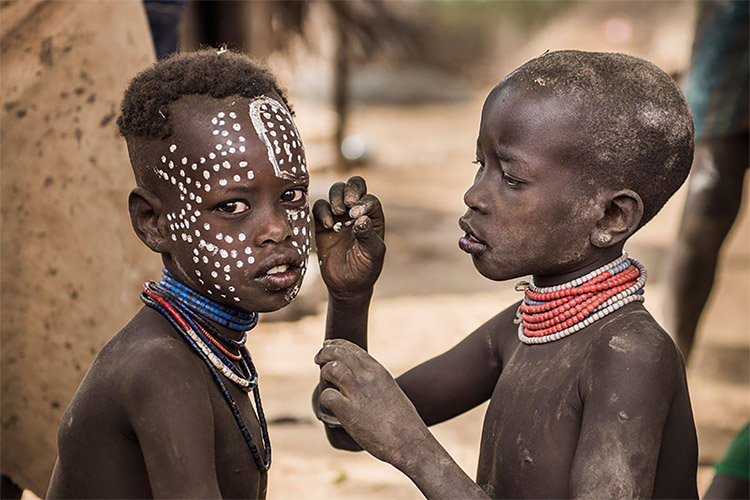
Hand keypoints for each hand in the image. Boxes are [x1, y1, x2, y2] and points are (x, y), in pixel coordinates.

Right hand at [313, 176, 384, 298]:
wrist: (346, 285)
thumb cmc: (365, 269)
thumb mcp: (373, 254)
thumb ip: (368, 236)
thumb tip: (361, 219)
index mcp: (373, 217)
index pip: (370, 199)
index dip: (363, 202)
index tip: (356, 215)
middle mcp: (356, 212)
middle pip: (354, 186)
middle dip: (350, 189)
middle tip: (347, 203)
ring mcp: (339, 216)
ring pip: (336, 191)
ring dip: (336, 197)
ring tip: (338, 214)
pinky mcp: (322, 223)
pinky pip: (319, 206)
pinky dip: (322, 211)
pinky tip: (328, 226)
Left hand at [315, 339, 430, 470]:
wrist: (410, 442)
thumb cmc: (404, 423)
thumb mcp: (391, 392)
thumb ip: (376, 385)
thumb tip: (364, 387)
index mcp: (379, 371)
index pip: (353, 349)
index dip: (337, 345)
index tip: (328, 346)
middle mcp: (368, 377)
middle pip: (338, 353)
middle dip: (325, 353)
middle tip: (318, 358)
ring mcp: (358, 393)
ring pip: (331, 370)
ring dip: (324, 374)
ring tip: (323, 381)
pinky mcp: (348, 411)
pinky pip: (327, 396)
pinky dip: (324, 400)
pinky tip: (327, 406)